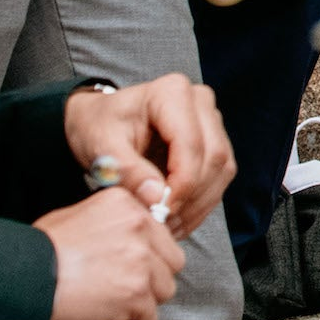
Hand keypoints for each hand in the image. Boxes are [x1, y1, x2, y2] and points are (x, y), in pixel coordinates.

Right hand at [35, 188, 183, 319]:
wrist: (21, 279)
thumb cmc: (36, 253)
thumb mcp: (73, 217)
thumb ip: (109, 224)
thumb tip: (122, 241)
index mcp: (126, 205)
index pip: (159, 235)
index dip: (145, 258)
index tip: (128, 272)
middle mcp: (140, 228)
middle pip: (170, 262)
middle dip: (150, 281)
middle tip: (121, 293)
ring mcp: (141, 260)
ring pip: (163, 291)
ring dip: (140, 306)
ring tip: (109, 312)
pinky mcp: (136, 293)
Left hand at [67, 74, 232, 240]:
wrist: (98, 120)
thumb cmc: (98, 127)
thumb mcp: (101, 148)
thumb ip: (128, 172)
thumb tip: (157, 199)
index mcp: (172, 93)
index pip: (191, 144)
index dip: (182, 183)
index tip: (161, 211)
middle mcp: (200, 101)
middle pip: (213, 156)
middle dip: (191, 196)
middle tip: (164, 223)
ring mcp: (211, 119)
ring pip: (222, 168)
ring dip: (199, 203)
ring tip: (169, 225)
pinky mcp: (214, 139)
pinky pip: (219, 175)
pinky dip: (201, 202)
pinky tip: (178, 218)